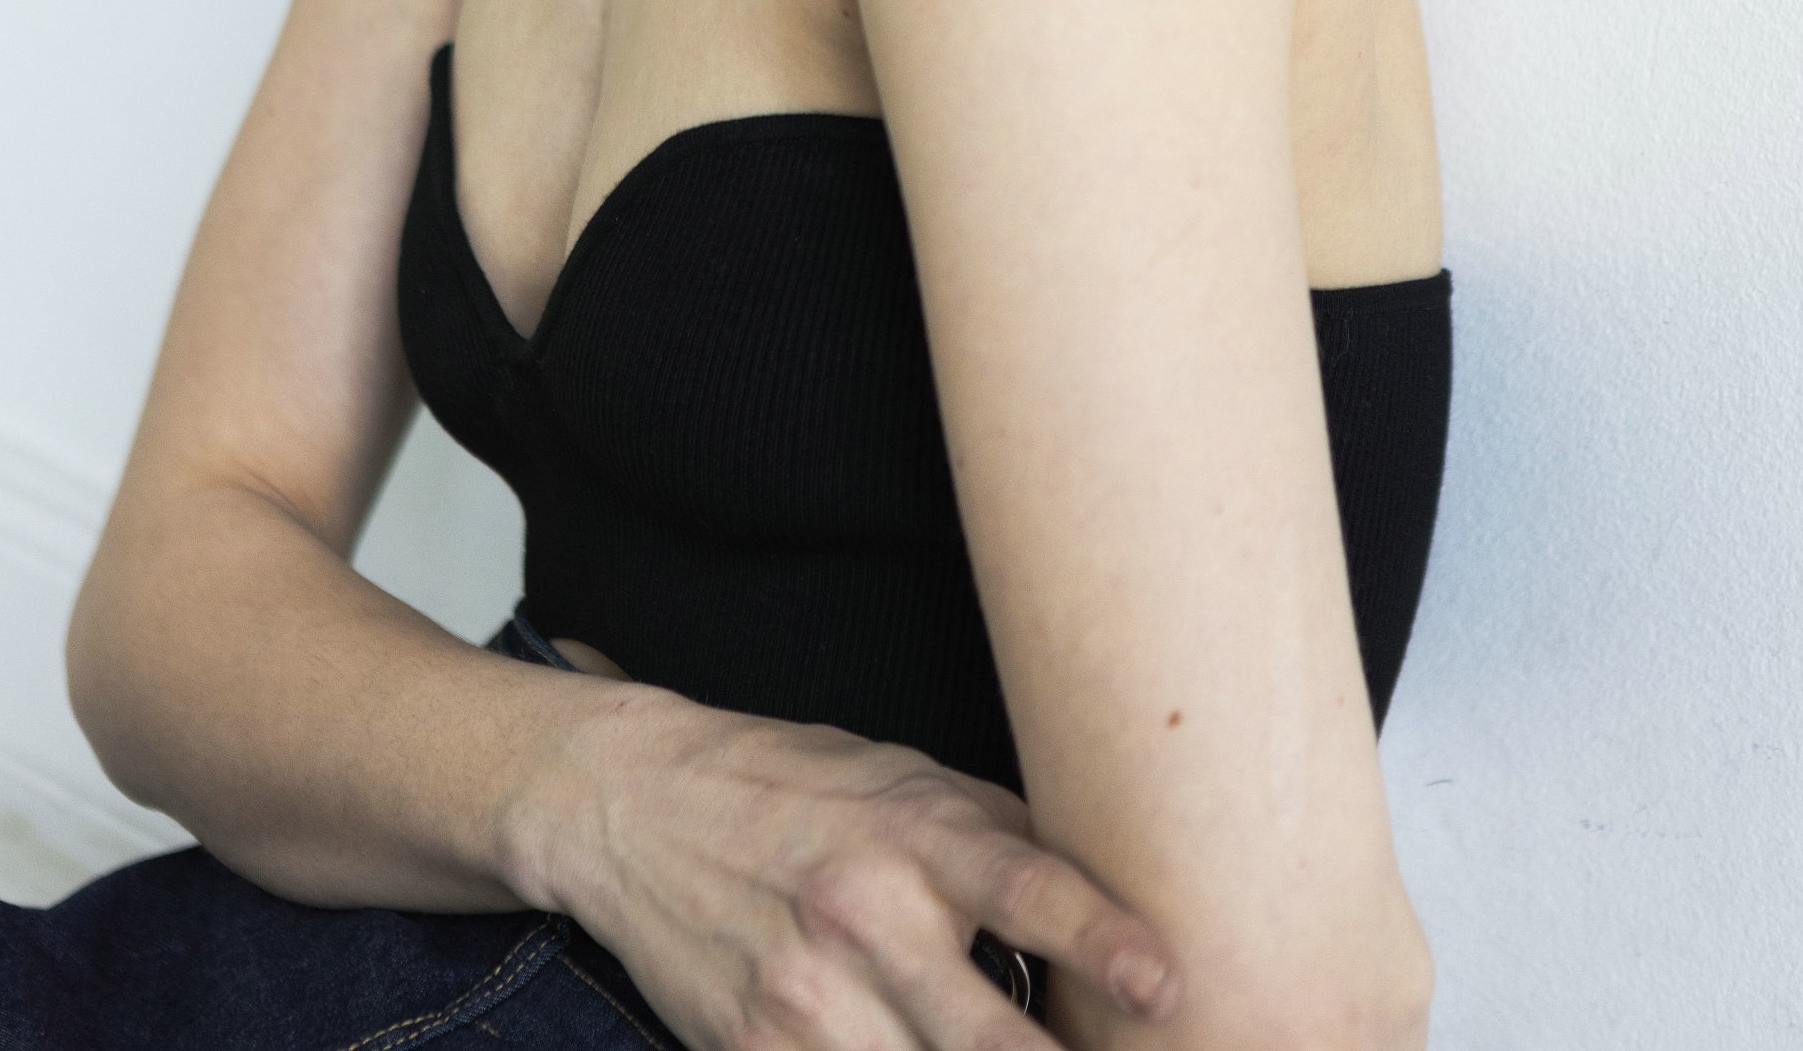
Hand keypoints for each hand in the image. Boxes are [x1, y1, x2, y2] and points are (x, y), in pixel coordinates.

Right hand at [506, 678, 1182, 1048]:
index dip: (1103, 940)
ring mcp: (807, 1001)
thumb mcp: (901, 778)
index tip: (1165, 983)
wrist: (637, 806)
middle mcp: (865, 917)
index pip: (1027, 889)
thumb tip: (1103, 891)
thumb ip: (996, 836)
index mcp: (914, 833)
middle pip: (987, 1040)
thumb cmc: (790, 785)